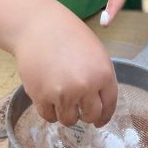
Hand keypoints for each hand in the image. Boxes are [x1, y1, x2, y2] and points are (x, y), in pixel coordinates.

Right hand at [12, 9, 116, 126]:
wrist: (38, 26)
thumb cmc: (68, 34)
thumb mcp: (95, 52)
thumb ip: (100, 77)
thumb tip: (100, 103)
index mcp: (103, 73)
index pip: (109, 105)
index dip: (104, 116)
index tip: (99, 121)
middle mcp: (86, 86)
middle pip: (90, 116)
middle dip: (85, 114)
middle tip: (79, 108)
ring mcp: (63, 93)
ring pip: (69, 120)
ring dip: (66, 113)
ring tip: (61, 98)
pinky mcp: (42, 97)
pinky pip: (49, 117)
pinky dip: (50, 111)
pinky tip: (49, 97)